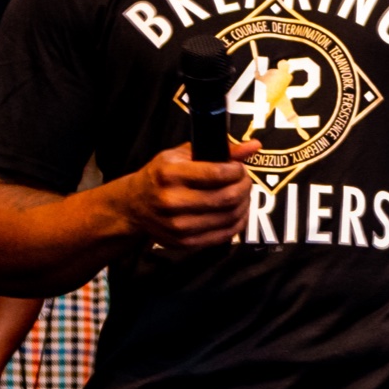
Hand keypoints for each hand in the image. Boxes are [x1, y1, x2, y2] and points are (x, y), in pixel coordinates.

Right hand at [122, 142, 250, 249]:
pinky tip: (237, 212)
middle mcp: (172, 200)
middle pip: (227, 197)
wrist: (134, 206)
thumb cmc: (160, 176)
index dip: (237, 170)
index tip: (238, 168)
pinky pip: (224, 235)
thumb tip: (255, 146)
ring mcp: (178, 225)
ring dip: (244, 205)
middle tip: (244, 181)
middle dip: (244, 187)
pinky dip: (238, 223)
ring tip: (242, 195)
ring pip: (229, 217)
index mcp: (169, 174)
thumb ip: (219, 150)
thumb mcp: (181, 156)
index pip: (217, 174)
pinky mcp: (185, 242)